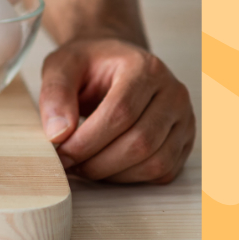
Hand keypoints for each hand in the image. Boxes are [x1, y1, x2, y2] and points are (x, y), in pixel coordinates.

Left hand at [38, 38, 194, 183]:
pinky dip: (130, 177)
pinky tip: (104, 167)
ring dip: (113, 174)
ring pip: (155, 162)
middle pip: (140, 141)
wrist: (113, 62)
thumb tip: (58, 134)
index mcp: (145, 67)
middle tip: (67, 163)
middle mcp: (173, 92)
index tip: (60, 152)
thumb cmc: (88, 64)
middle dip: (97, 162)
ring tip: (82, 165)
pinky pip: (163, 171)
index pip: (121, 112)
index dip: (88, 140)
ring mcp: (184, 118)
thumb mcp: (61, 66)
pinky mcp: (184, 140)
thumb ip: (55, 94)